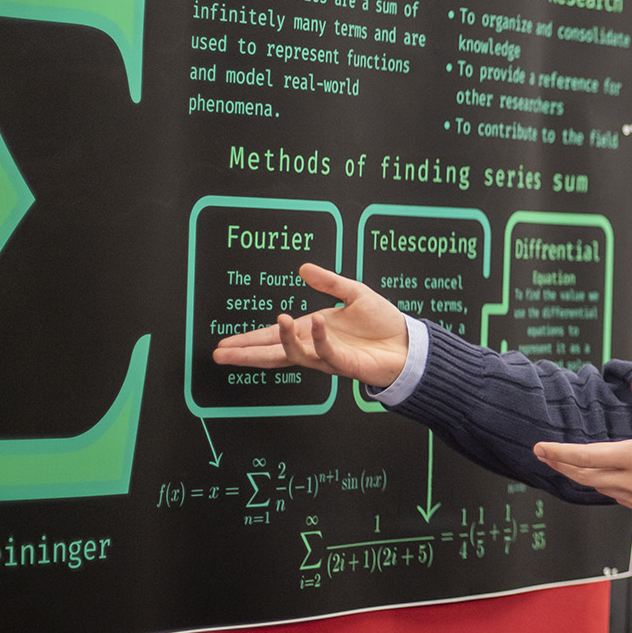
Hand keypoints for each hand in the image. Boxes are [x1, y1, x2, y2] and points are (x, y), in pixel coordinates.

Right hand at [212, 263, 409, 386]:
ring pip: (298, 354)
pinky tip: (315, 322)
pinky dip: (320, 338)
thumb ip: (329, 282)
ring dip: (286, 339)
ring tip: (279, 320)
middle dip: (248, 354)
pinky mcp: (347, 364)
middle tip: (221, 354)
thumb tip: (303, 267)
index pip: (273, 337)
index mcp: (312, 330)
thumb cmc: (384, 324)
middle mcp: (316, 346)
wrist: (410, 344)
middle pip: (274, 352)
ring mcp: (330, 357)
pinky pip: (328, 353)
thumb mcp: (354, 294)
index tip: (225, 345)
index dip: (249, 341)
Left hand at [533, 378, 631, 531]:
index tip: (541, 448)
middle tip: (543, 456)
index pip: (587, 457)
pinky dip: (600, 486)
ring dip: (579, 477)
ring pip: (598, 489)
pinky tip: (603, 480)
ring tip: (567, 466)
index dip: (560, 453)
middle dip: (560, 466)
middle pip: (584, 476)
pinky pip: (615, 497)